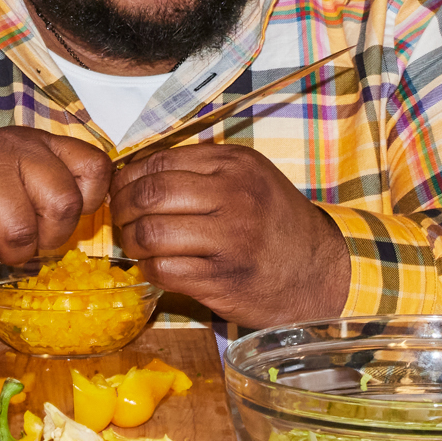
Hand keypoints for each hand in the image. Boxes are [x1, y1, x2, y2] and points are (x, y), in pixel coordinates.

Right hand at [0, 128, 113, 275]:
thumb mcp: (18, 185)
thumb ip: (55, 192)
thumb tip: (98, 217)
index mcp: (35, 143)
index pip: (96, 168)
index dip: (85, 207)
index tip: (55, 219)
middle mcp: (10, 147)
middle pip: (63, 205)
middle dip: (44, 239)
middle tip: (19, 240)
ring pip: (20, 232)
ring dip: (4, 253)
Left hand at [111, 143, 348, 326]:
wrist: (320, 273)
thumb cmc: (276, 226)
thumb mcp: (251, 179)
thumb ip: (203, 171)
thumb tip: (137, 173)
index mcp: (236, 165)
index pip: (160, 162)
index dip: (129, 177)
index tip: (121, 189)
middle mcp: (235, 196)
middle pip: (150, 194)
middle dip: (122, 208)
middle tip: (121, 218)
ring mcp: (230, 240)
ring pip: (152, 233)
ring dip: (133, 241)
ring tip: (137, 245)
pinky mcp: (223, 279)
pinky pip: (164, 270)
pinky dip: (149, 269)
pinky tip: (156, 267)